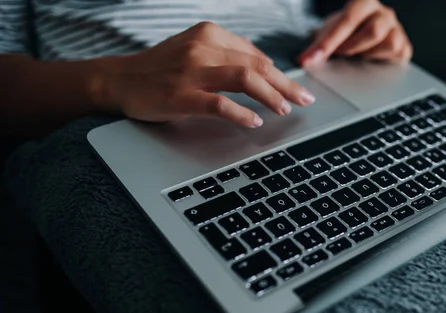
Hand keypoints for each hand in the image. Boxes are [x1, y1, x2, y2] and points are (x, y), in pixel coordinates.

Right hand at [96, 22, 314, 127]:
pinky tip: (253, 121)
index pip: (254, 54)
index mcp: (209, 34)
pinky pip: (218, 103)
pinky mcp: (180, 95)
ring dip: (270, 95)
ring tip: (284, 109)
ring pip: (243, 79)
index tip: (295, 88)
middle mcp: (202, 48)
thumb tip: (264, 66)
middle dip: (285, 84)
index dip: (279, 73)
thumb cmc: (160, 68)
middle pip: (256, 65)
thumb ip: (227, 55)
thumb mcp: (195, 50)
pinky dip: (240, 113)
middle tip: (304, 100)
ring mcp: (191, 71)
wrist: (118, 79)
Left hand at [299, 0, 411, 65]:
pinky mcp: (404, 46)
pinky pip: (398, 55)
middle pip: (374, 31)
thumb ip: (317, 44)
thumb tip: (306, 61)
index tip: (311, 59)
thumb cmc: (343, 32)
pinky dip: (382, 61)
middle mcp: (383, 13)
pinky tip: (371, 61)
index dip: (328, 43)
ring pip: (390, 43)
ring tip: (358, 56)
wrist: (357, 34)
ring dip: (369, 55)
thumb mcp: (327, 32)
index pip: (347, 21)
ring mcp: (396, 29)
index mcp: (364, 2)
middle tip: (340, 54)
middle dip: (352, 48)